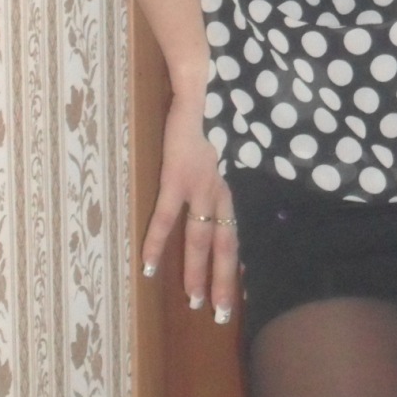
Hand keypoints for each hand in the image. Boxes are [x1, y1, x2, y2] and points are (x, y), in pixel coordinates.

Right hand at [140, 91, 239, 326]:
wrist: (209, 81)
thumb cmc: (227, 103)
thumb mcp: (244, 138)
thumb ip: (244, 159)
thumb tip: (248, 171)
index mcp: (239, 183)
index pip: (241, 232)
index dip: (243, 262)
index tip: (246, 291)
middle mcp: (225, 190)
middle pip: (227, 246)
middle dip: (225, 282)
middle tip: (222, 314)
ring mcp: (201, 186)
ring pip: (202, 241)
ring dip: (198, 273)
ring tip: (196, 302)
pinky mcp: (177, 176)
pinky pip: (166, 219)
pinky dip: (157, 245)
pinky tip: (148, 268)